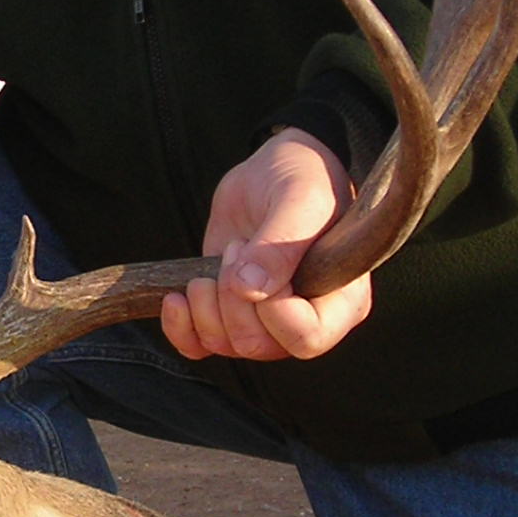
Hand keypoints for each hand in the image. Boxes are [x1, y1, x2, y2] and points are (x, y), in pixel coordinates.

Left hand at [163, 129, 371, 361]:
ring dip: (206, 306)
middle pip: (259, 345)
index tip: (254, 258)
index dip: (273, 310)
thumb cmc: (302, 177)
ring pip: (226, 346)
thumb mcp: (300, 198)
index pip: (307, 338)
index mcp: (341, 300)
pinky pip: (199, 346)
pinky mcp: (229, 313)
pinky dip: (181, 328)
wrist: (269, 170)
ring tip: (215, 262)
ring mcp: (265, 320)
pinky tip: (176, 297)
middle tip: (236, 247)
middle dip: (232, 298)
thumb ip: (281, 243)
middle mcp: (306, 318)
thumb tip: (249, 289)